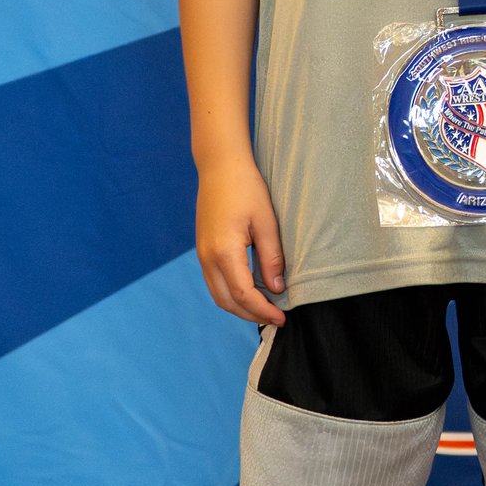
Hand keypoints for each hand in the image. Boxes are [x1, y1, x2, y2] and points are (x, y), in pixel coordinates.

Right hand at [197, 154, 285, 325]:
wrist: (220, 167)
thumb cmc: (246, 189)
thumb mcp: (266, 223)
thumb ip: (271, 259)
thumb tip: (277, 289)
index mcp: (224, 252)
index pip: (244, 295)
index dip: (263, 311)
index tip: (282, 318)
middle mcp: (208, 258)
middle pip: (227, 302)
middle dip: (251, 315)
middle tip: (275, 319)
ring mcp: (202, 255)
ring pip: (218, 295)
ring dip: (240, 307)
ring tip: (264, 309)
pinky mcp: (203, 250)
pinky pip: (214, 283)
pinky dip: (231, 295)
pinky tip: (250, 291)